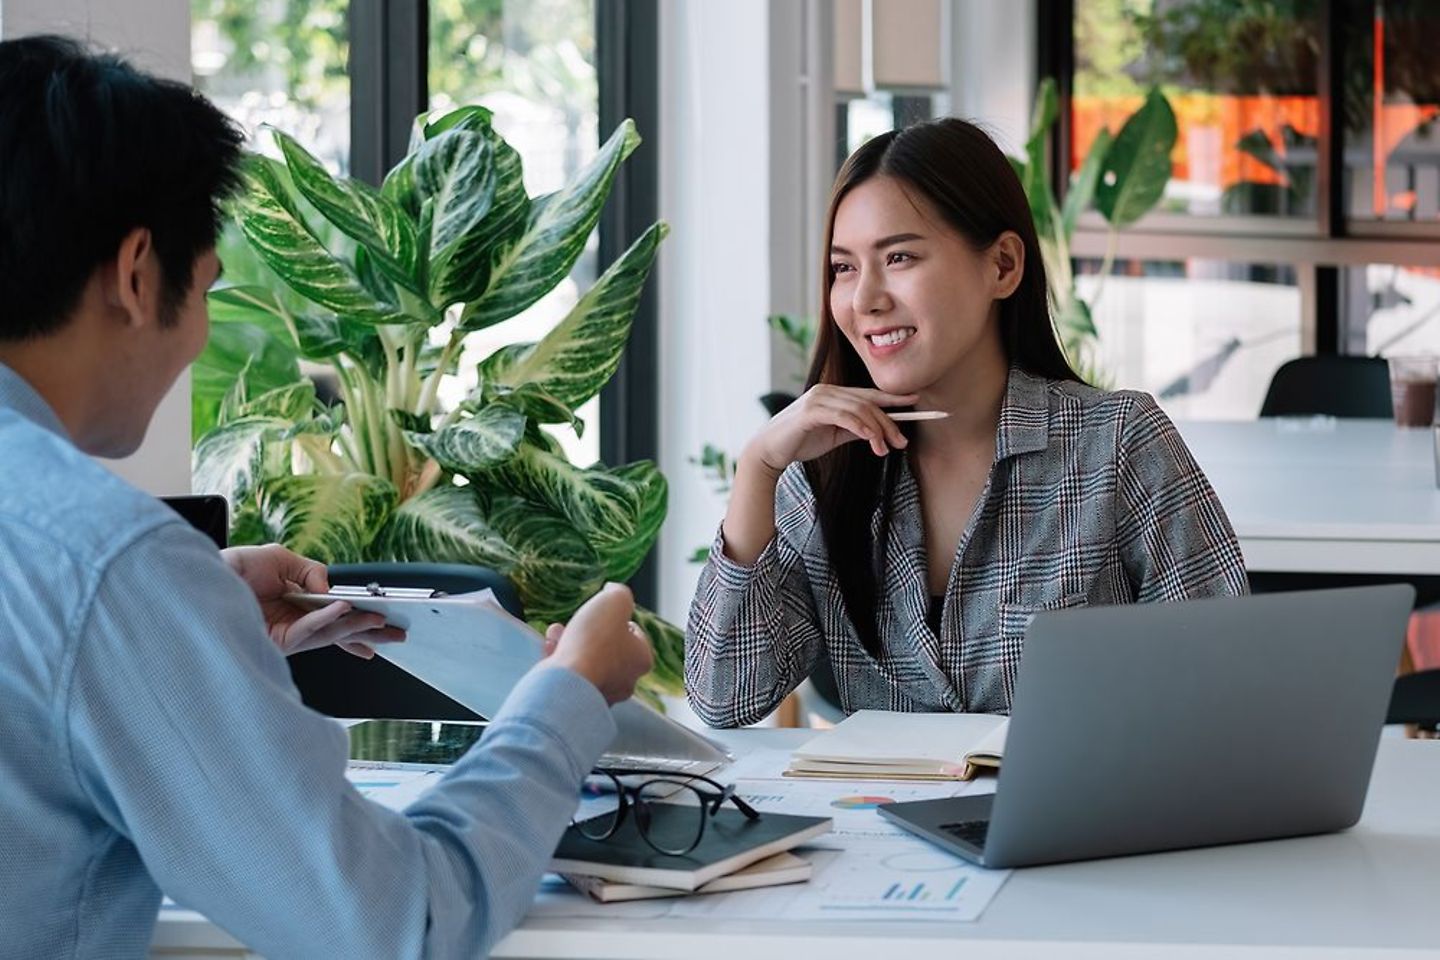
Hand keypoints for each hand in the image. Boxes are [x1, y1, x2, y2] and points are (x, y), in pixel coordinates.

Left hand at [221, 545, 405, 658]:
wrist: (200, 576)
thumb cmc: (233, 567)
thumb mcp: (281, 559)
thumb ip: (312, 572)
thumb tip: (331, 591)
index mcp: (295, 605)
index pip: (334, 618)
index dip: (358, 623)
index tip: (381, 623)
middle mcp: (293, 623)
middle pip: (338, 631)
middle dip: (368, 634)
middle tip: (396, 635)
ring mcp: (285, 634)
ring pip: (329, 633)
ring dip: (356, 626)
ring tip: (378, 621)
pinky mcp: (276, 640)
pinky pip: (309, 629)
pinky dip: (327, 618)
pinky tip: (343, 608)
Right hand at [540, 583, 652, 705]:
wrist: (566, 680)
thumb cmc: (594, 643)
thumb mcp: (615, 601)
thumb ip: (619, 593)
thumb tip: (614, 590)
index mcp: (641, 659)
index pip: (635, 635)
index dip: (618, 620)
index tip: (604, 614)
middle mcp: (625, 681)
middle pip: (608, 648)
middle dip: (589, 631)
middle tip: (578, 621)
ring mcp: (600, 693)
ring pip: (587, 661)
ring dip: (570, 643)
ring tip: (557, 631)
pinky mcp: (577, 699)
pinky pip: (570, 675)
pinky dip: (560, 660)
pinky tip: (550, 647)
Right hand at [743, 384, 916, 474]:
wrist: (769, 452)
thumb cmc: (800, 443)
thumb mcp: (833, 436)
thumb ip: (854, 429)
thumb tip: (878, 431)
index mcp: (833, 394)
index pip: (868, 394)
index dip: (893, 397)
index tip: (915, 402)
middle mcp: (827, 390)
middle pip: (868, 403)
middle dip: (889, 422)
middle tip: (902, 442)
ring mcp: (818, 398)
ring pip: (859, 409)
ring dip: (877, 430)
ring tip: (886, 448)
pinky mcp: (811, 411)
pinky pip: (844, 416)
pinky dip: (861, 427)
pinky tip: (871, 439)